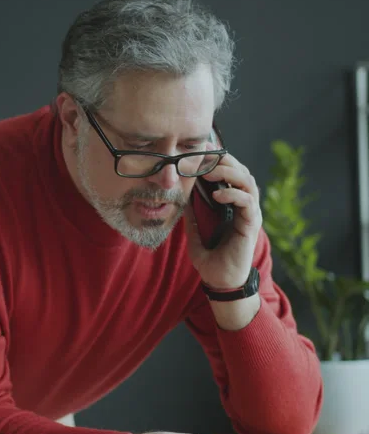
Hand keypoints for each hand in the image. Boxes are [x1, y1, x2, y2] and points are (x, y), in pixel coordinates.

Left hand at [184, 153, 261, 289]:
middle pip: (241, 171)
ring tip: (209, 171)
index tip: (201, 149)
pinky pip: (248, 202)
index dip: (218, 159)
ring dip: (229, 172)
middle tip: (204, 154)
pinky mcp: (251, 225)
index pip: (230, 173)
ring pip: (248, 181)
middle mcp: (244, 206)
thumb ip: (192, 214)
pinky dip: (234, 194)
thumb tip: (182, 195)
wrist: (220, 283)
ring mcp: (250, 214)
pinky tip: (218, 195)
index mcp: (232, 204)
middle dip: (224, 159)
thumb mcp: (195, 233)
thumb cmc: (211, 260)